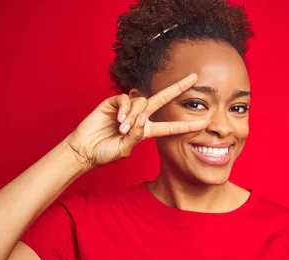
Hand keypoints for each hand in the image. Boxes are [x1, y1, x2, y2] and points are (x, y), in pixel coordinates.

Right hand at [64, 73, 207, 169]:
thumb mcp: (125, 149)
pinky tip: (119, 120)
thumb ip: (137, 135)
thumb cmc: (105, 153)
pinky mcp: (113, 102)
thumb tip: (143, 117)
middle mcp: (140, 117)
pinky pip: (126, 99)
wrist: (85, 150)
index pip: (170, 126)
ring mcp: (126, 108)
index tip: (204, 123)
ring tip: (123, 129)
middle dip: (178, 87)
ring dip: (134, 116)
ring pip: (141, 102)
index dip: (186, 125)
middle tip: (194, 77)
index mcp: (146, 131)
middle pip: (162, 99)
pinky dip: (125, 108)